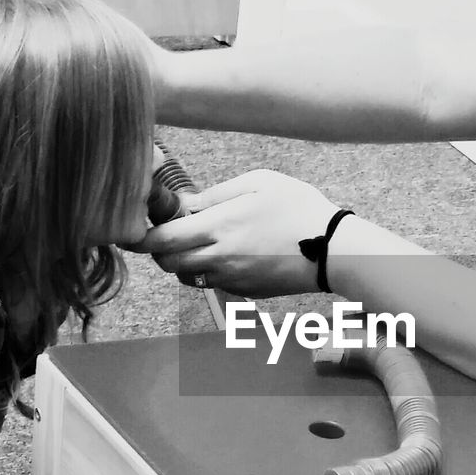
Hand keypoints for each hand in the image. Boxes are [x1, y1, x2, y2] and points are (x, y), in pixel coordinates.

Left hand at [135, 169, 341, 297]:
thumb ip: (215, 194)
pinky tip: (229, 253)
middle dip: (161, 250)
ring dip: (184, 261)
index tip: (142, 226)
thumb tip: (185, 205)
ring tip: (201, 242)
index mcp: (217, 228)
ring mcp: (231, 279)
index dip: (143, 235)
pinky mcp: (244, 291)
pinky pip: (213, 283)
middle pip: (167, 264)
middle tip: (171, 232)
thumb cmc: (299, 209)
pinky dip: (209, 271)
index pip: (160, 240)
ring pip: (187, 277)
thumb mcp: (259, 182)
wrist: (333, 250)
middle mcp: (218, 258)